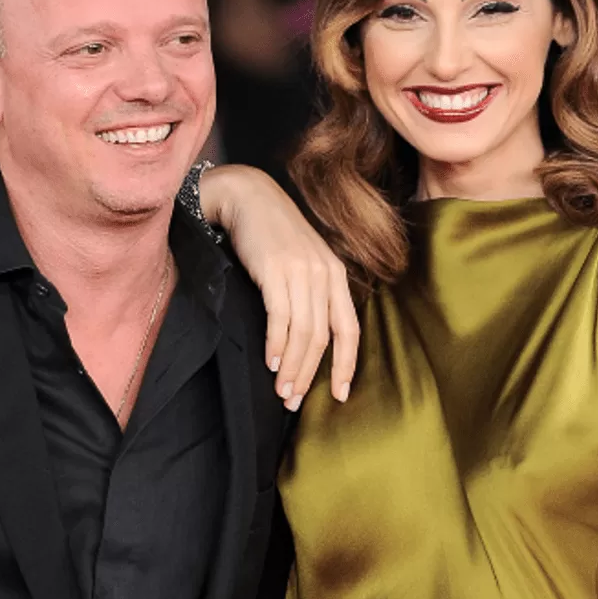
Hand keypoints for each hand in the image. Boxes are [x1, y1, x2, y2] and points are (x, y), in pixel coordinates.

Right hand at [200, 165, 358, 408]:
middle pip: (323, 338)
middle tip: (294, 401)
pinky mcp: (276, 271)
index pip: (349, 329)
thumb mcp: (303, 261)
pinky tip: (270, 361)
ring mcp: (301, 272)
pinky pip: (280, 317)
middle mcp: (324, 274)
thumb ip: (313, 293)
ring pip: (303, 333)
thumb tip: (309, 340)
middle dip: (310, 374)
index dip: (347, 365)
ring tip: (281, 391)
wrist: (248, 197)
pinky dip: (276, 344)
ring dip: (291, 367)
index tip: (341, 394)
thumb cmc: (273, 234)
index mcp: (336, 275)